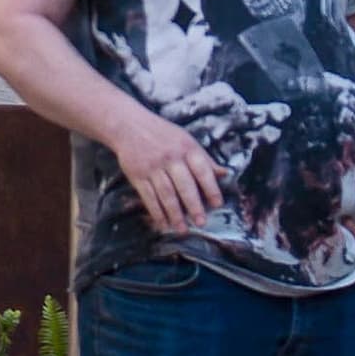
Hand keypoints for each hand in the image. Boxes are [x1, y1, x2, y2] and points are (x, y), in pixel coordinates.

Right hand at [110, 105, 228, 237]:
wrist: (129, 126)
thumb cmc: (163, 134)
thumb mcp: (187, 140)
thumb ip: (205, 159)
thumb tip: (225, 174)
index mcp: (186, 148)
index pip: (202, 170)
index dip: (211, 188)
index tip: (217, 204)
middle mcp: (170, 158)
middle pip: (184, 186)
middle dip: (194, 206)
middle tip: (201, 222)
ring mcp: (152, 167)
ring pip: (166, 194)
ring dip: (175, 214)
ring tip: (182, 229)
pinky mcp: (137, 175)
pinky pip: (148, 196)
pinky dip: (156, 212)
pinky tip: (163, 223)